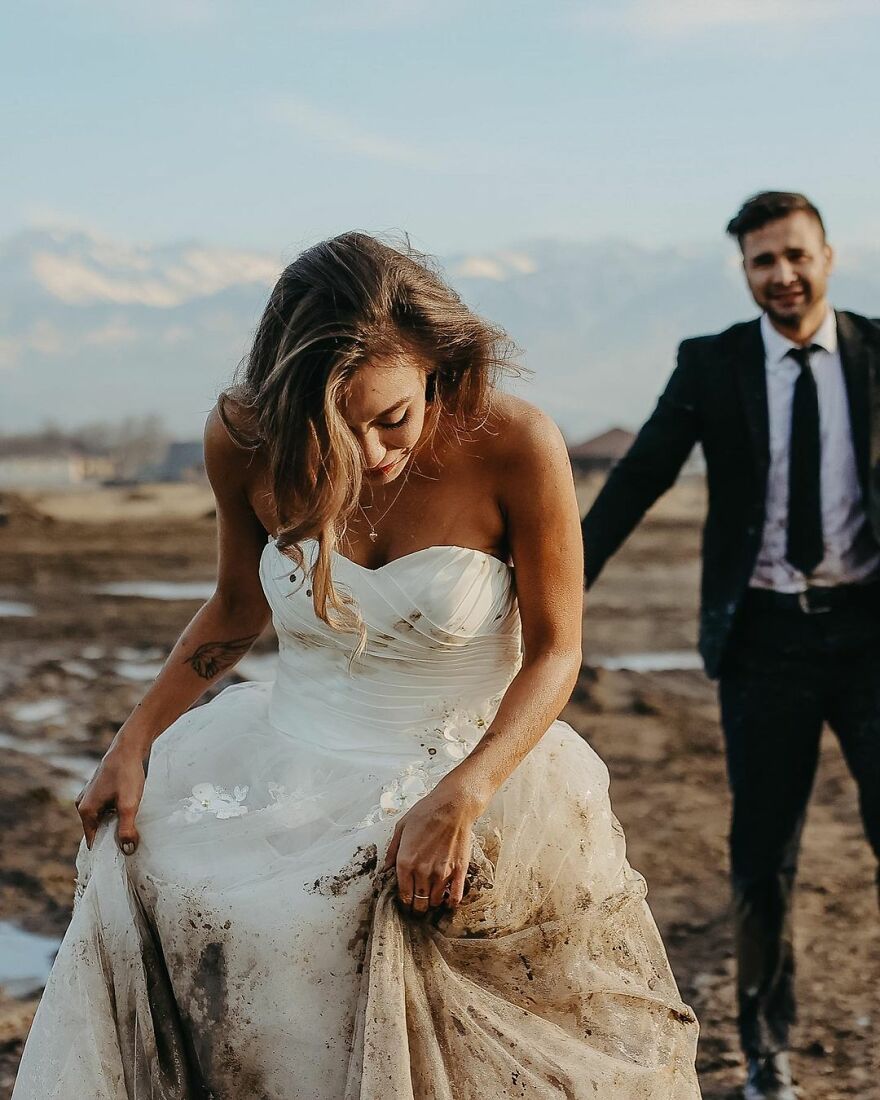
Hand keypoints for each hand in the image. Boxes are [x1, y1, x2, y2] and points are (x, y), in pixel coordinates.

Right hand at [75, 739, 146, 853]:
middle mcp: (83, 804)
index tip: (122, 857)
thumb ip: (126, 828)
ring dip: (116, 823)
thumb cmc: (127, 774)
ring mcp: (90, 797)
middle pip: (98, 830)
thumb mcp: (129, 804)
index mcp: (85, 811)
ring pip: (103, 819)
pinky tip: (130, 811)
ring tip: (133, 826)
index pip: (93, 841)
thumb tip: (126, 850)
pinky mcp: (99, 791)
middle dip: (113, 836)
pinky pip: (106, 809)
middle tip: (132, 842)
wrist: (129, 748)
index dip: (107, 850)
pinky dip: (116, 813)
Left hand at [381, 772, 488, 915]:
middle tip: (417, 908)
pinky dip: (451, 903)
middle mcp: (422, 871)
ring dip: (432, 904)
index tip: (405, 903)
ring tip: (431, 901)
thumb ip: (392, 850)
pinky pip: (455, 896)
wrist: (453, 806)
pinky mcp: (459, 871)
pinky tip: (448, 902)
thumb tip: (385, 869)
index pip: (403, 894)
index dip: (404, 902)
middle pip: (419, 902)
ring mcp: (442, 873)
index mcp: (406, 862)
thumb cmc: (426, 813)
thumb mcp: (401, 827)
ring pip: (435, 901)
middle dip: (417, 908)